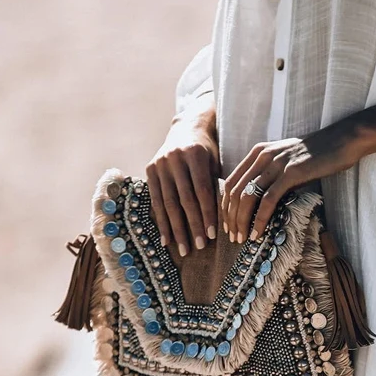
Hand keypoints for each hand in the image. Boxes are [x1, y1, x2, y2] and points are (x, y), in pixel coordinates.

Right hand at [146, 97, 219, 255]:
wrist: (187, 126)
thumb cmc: (209, 150)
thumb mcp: (216, 162)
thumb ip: (216, 186)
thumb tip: (225, 221)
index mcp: (195, 155)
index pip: (202, 190)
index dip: (207, 214)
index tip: (213, 235)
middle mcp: (174, 158)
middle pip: (184, 199)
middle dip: (192, 226)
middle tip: (199, 247)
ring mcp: (160, 164)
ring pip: (168, 203)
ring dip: (176, 229)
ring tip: (183, 249)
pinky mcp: (150, 170)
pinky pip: (156, 201)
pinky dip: (161, 221)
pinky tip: (166, 239)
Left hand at [222, 124, 362, 242]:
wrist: (342, 141)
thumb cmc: (317, 155)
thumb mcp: (286, 161)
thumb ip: (270, 175)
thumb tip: (258, 202)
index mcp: (258, 152)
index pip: (232, 182)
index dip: (226, 206)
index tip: (228, 225)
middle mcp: (263, 156)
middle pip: (236, 191)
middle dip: (231, 217)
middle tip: (233, 237)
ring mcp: (276, 164)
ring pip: (248, 197)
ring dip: (242, 221)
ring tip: (243, 238)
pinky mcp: (291, 173)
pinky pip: (268, 200)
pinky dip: (260, 219)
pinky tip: (258, 232)